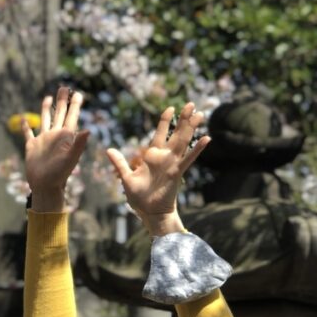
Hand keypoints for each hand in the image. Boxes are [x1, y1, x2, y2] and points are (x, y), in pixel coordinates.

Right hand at [23, 86, 89, 211]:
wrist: (45, 186)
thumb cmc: (59, 174)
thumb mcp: (70, 158)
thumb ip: (78, 144)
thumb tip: (88, 130)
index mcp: (65, 137)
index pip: (72, 116)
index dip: (75, 104)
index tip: (78, 92)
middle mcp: (55, 136)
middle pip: (59, 114)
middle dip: (62, 101)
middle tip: (64, 87)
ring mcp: (43, 140)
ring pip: (45, 120)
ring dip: (46, 108)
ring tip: (48, 96)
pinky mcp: (32, 146)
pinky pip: (29, 133)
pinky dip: (26, 126)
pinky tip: (24, 119)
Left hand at [106, 102, 209, 235]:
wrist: (149, 213)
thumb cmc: (139, 198)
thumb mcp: (126, 177)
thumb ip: (120, 163)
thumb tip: (109, 149)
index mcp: (152, 156)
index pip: (160, 133)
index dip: (165, 121)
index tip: (170, 108)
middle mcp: (164, 157)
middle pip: (175, 133)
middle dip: (183, 119)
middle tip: (191, 104)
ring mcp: (172, 164)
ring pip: (184, 141)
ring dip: (191, 128)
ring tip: (200, 114)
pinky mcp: (177, 172)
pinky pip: (189, 159)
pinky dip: (197, 149)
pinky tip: (207, 138)